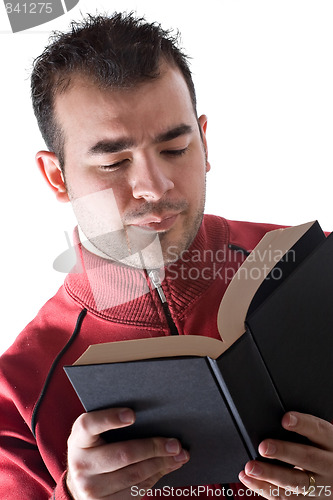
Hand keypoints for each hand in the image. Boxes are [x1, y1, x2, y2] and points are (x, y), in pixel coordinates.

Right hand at [66, 408, 188, 498]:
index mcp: (78, 439)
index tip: (133, 415)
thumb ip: (112, 425)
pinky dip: (155, 478)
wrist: (78, 486)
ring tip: (179, 456)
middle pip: (123, 454)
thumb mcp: (94, 436)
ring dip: (161, 464)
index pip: (89, 425)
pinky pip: (136, 490)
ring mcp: (90, 489)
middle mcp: (80, 464)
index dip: (110, 418)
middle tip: (175, 444)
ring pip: (134, 474)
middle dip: (154, 448)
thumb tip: (156, 419)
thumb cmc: (95, 451)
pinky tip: (166, 468)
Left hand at [238, 412, 332, 498]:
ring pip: (295, 482)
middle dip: (284, 452)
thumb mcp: (322, 439)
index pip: (319, 430)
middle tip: (263, 447)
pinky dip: (263, 488)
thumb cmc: (324, 453)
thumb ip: (305, 430)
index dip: (303, 424)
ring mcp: (321, 486)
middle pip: (307, 458)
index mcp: (331, 443)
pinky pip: (285, 498)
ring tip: (251, 467)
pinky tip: (249, 479)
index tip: (285, 419)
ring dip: (270, 475)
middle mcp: (328, 465)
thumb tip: (279, 418)